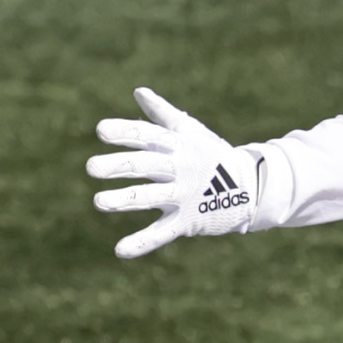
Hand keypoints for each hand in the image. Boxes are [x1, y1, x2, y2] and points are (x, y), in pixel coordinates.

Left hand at [87, 87, 263, 260]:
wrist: (251, 188)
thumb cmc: (213, 155)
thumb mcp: (191, 132)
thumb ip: (162, 114)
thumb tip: (138, 91)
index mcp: (178, 145)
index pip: (148, 135)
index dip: (125, 132)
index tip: (101, 130)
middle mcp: (180, 168)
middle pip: (146, 165)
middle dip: (119, 166)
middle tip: (91, 167)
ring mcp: (183, 196)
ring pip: (151, 197)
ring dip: (125, 200)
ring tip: (98, 202)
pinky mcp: (188, 221)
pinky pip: (162, 233)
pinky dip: (142, 243)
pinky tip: (120, 250)